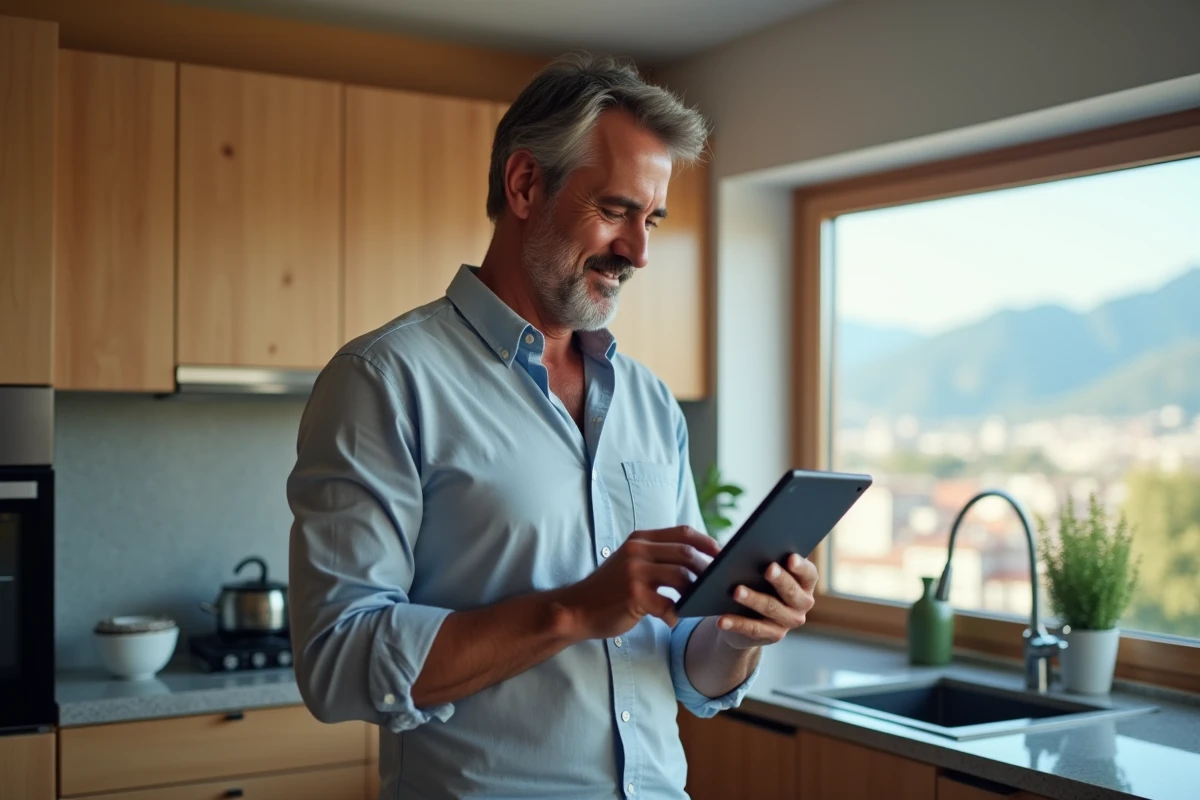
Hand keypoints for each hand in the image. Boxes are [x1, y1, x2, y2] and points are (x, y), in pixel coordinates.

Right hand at [557, 526, 719, 639]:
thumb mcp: (629, 562)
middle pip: (686, 553)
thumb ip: (656, 557)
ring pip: (681, 577)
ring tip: (699, 603)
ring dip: (695, 592)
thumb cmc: (608, 590)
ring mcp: (634, 572)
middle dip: (707, 569)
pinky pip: (668, 604)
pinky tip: (673, 621)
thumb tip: (695, 562)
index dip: (707, 542)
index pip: (683, 532)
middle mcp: (637, 551)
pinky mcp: (633, 595)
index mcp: (639, 539)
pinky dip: (676, 615)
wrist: (576, 609)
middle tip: (718, 584)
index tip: (722, 554)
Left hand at [715, 554, 817, 649]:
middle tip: (768, 569)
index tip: (790, 557)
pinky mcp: (773, 635)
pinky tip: (721, 620)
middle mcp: (802, 603)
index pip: (808, 573)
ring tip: (736, 591)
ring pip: (771, 608)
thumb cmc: (758, 582)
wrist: (748, 616)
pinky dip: (736, 623)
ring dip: (753, 599)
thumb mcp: (764, 571)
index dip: (800, 566)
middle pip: (791, 591)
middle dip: (779, 580)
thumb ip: (766, 560)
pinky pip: (753, 629)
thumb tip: (751, 550)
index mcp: (804, 583)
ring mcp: (789, 621)